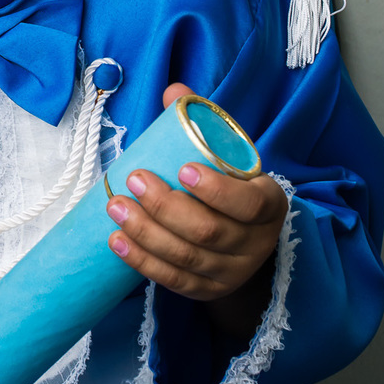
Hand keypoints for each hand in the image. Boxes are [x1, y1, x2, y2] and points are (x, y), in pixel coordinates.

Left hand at [104, 84, 286, 335]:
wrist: (244, 236)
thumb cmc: (231, 186)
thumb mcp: (229, 156)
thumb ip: (203, 123)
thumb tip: (174, 92)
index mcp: (269, 204)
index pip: (248, 203)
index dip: (216, 190)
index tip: (181, 169)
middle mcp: (255, 243)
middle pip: (208, 232)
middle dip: (165, 207)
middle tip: (133, 180)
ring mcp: (231, 272)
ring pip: (186, 257)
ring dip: (145, 232)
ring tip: (115, 207)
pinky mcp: (206, 290)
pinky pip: (172, 280)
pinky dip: (142, 261)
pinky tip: (116, 240)